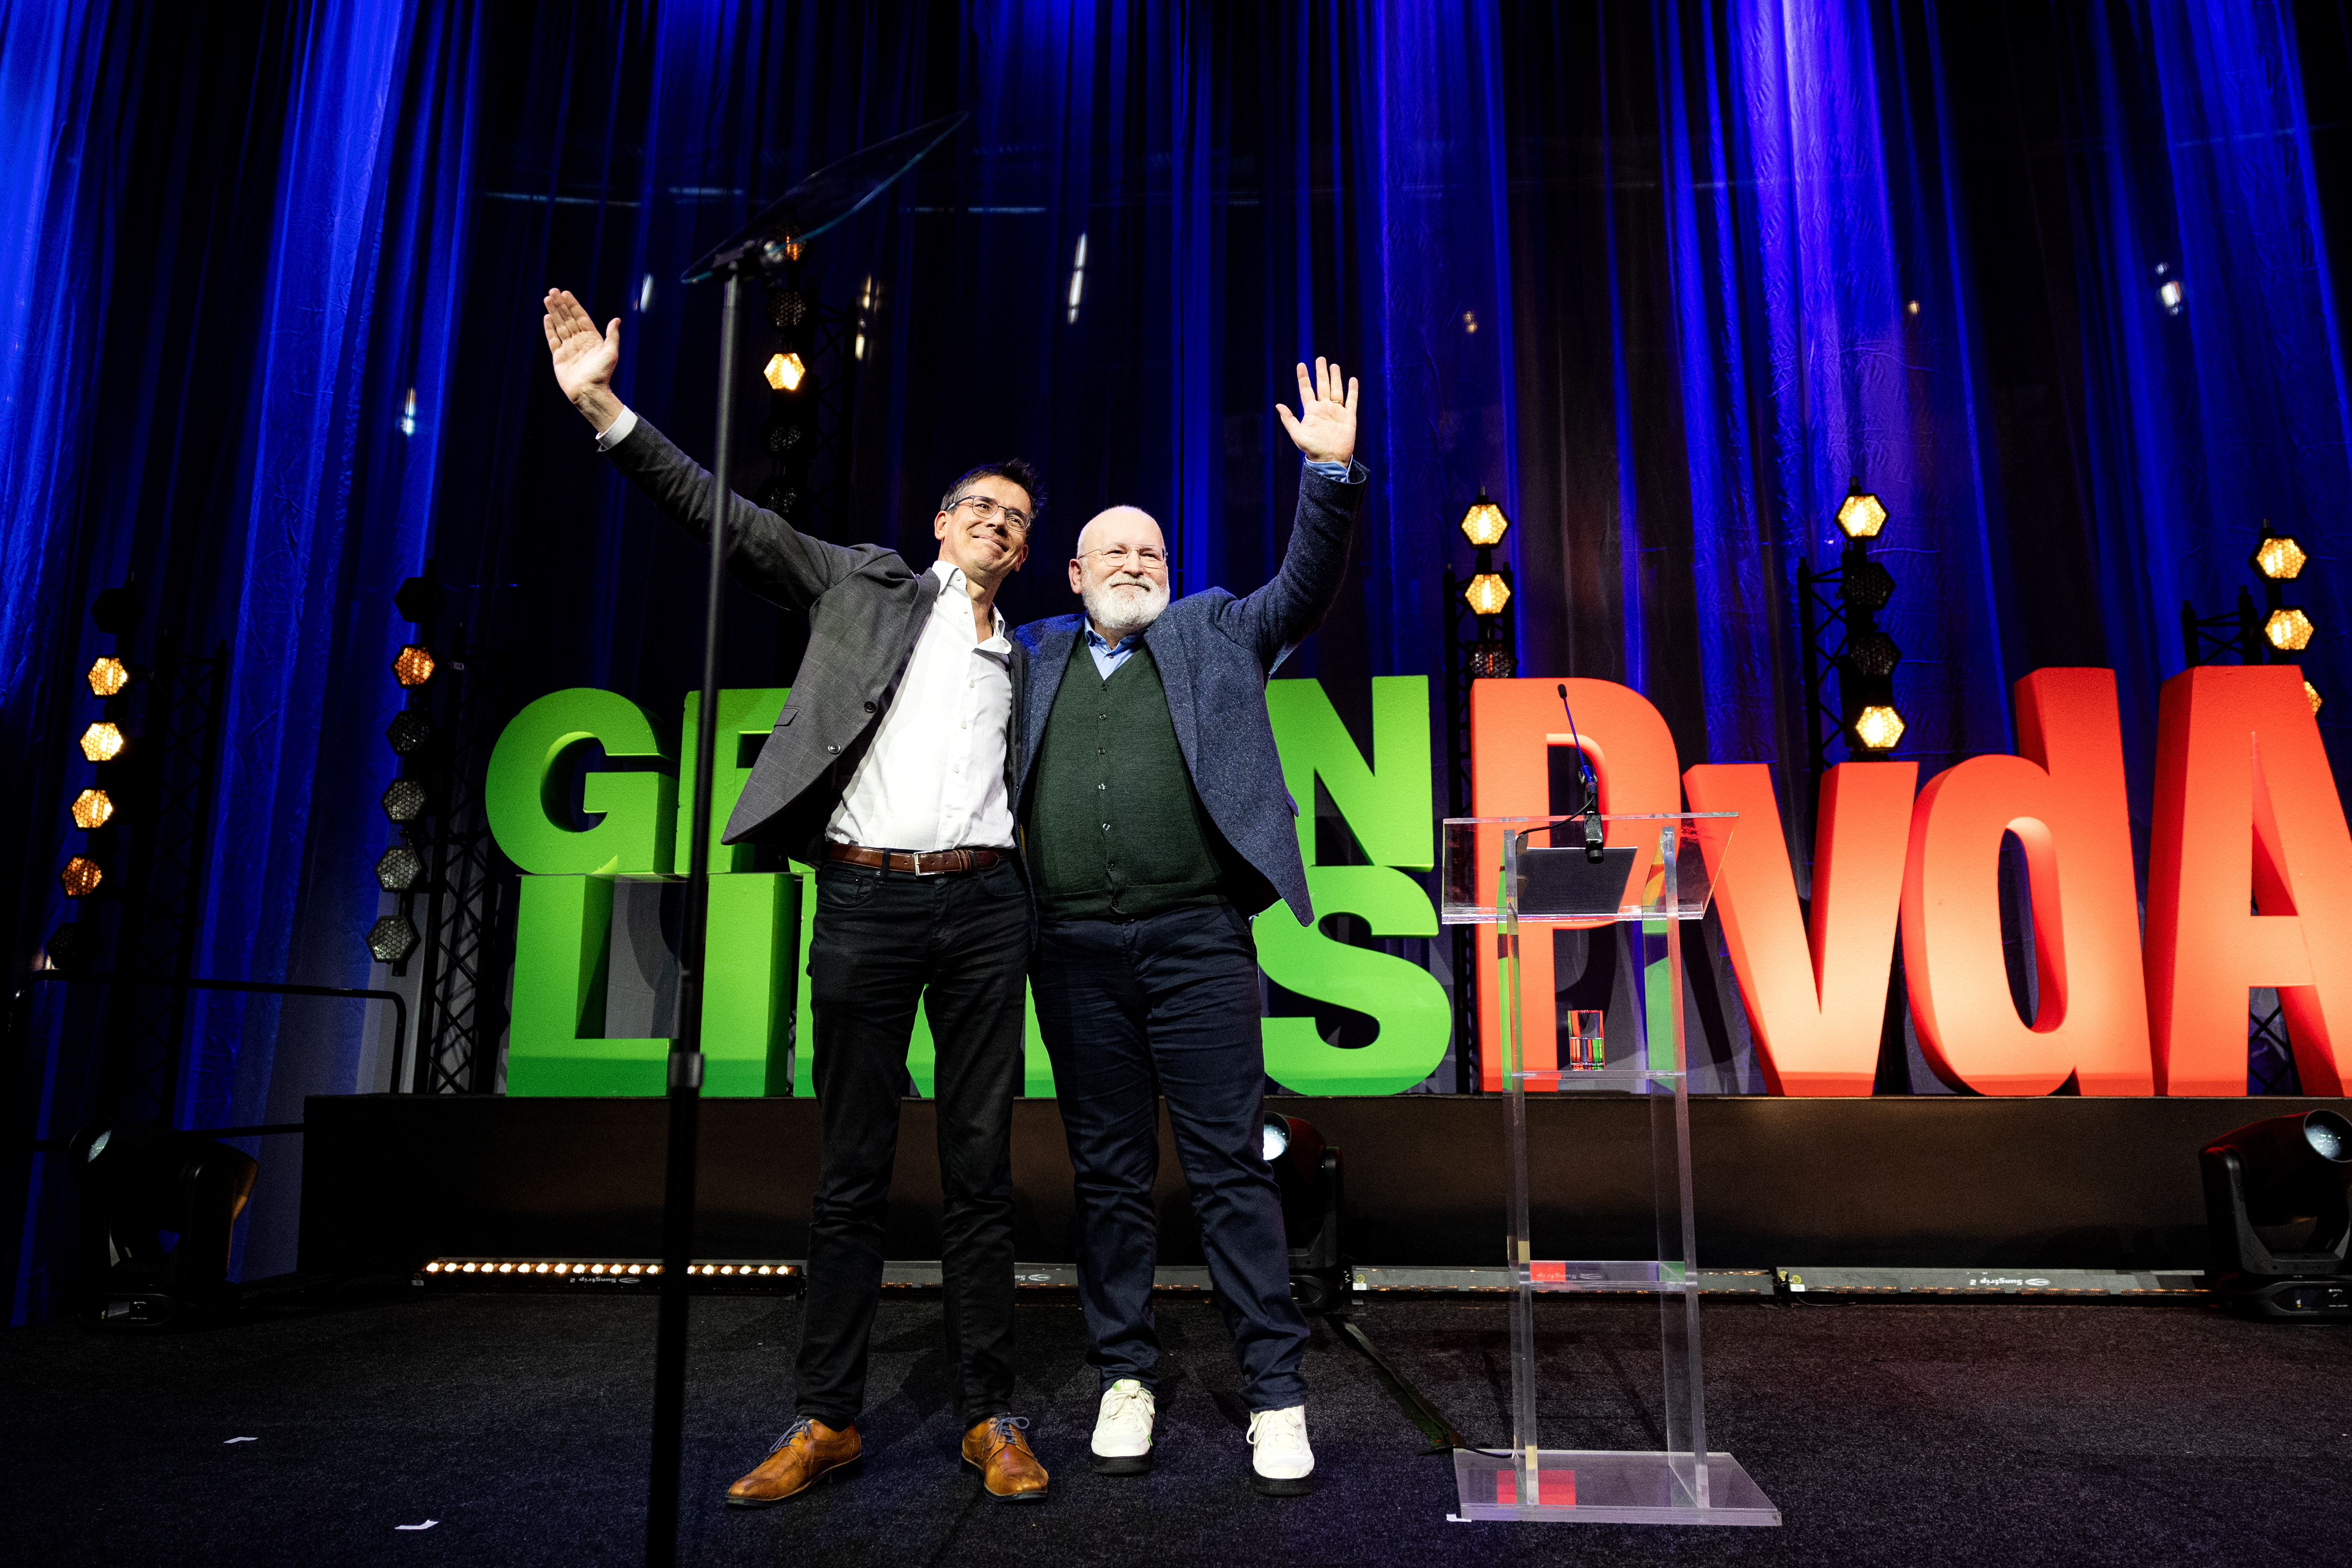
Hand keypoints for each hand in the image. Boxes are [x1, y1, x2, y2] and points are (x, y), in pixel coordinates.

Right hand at [542, 288, 621, 428]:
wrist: (589, 392)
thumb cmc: (602, 374)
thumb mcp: (611, 353)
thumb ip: (612, 336)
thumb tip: (617, 319)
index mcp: (592, 339)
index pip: (581, 317)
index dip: (573, 305)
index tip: (566, 293)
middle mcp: (579, 341)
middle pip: (568, 319)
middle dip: (560, 305)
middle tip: (553, 291)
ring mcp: (568, 348)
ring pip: (559, 326)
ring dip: (553, 312)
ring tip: (548, 299)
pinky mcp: (559, 356)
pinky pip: (553, 339)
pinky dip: (549, 328)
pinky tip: (547, 317)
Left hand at [1275, 357, 1357, 465]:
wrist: (1330, 460)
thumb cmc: (1313, 450)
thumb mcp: (1298, 435)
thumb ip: (1289, 420)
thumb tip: (1278, 405)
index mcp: (1311, 411)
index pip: (1306, 390)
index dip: (1303, 377)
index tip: (1301, 364)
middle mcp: (1324, 409)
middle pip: (1322, 386)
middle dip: (1321, 372)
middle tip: (1320, 359)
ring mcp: (1337, 412)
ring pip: (1336, 390)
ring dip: (1335, 378)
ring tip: (1334, 365)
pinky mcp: (1349, 417)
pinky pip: (1351, 401)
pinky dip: (1352, 390)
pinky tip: (1352, 380)